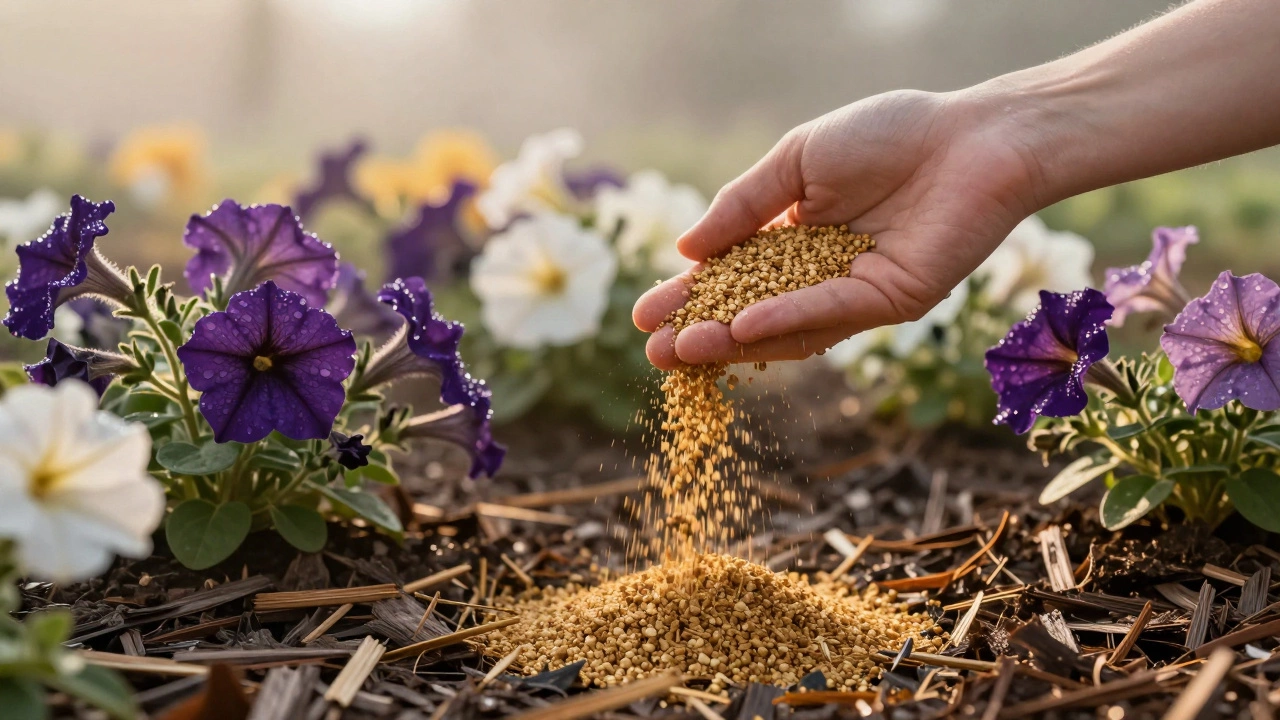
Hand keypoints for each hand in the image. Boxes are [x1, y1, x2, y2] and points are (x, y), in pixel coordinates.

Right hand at [632, 89, 1047, 368]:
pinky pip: (829, 312)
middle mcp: (820, 272)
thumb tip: (685, 250)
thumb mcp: (796, 161)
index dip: (689, 296)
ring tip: (684, 347)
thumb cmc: (888, 135)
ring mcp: (854, 292)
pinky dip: (786, 320)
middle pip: (751, 312)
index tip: (644, 316)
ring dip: (733, 339)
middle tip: (655, 352)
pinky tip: (743, 325)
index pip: (732, 276)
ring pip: (785, 326)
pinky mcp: (889, 300)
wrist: (970, 136)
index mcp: (795, 237)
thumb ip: (744, 205)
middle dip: (702, 332)